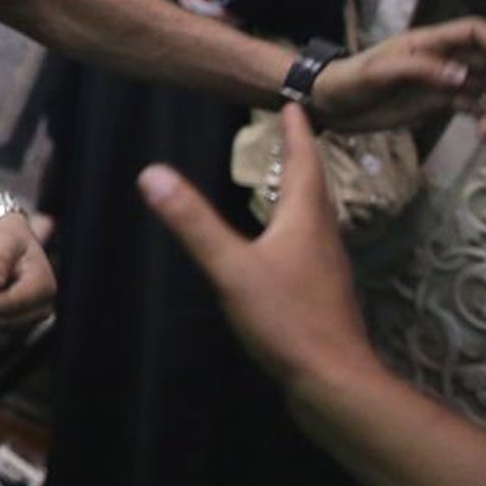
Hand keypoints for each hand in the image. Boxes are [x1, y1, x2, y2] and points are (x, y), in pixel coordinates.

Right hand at [139, 104, 376, 389]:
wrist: (335, 382)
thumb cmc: (287, 319)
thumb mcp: (231, 269)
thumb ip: (193, 222)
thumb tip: (150, 172)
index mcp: (305, 220)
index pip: (304, 163)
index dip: (297, 132)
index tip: (292, 103)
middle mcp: (322, 236)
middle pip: (314, 186)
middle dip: (301, 155)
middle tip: (289, 129)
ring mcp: (325, 267)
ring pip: (314, 215)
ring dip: (300, 188)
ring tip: (282, 174)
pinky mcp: (321, 293)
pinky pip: (308, 241)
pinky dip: (295, 222)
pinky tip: (279, 238)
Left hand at [309, 15, 485, 133]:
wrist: (329, 104)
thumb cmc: (348, 81)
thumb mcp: (379, 72)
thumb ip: (419, 69)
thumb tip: (462, 75)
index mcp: (427, 42)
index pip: (473, 31)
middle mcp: (441, 59)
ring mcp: (442, 81)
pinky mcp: (438, 102)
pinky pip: (474, 106)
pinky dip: (485, 118)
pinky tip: (483, 134)